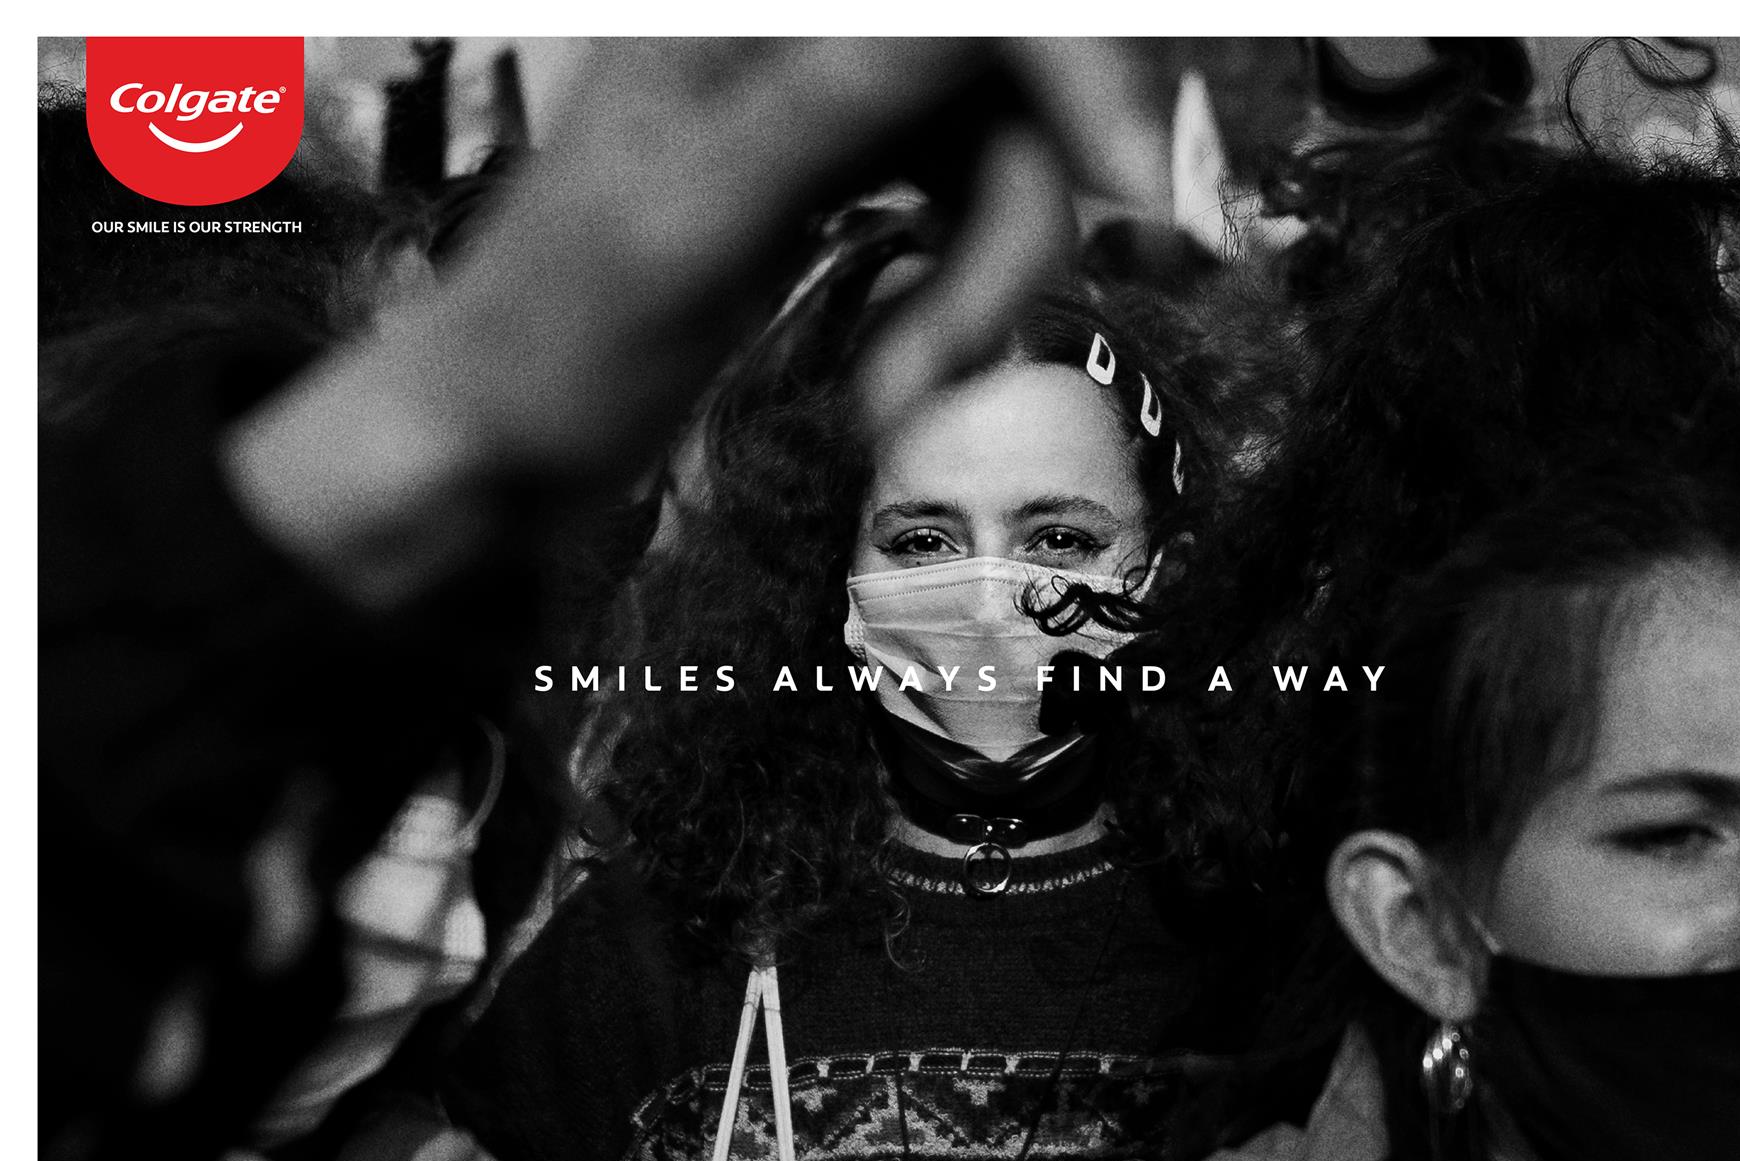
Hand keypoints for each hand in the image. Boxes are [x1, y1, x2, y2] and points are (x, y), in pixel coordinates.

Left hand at [225, 38, 1168, 610]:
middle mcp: (802, 26)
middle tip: (962, 355)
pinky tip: (904, 370)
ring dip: (979, 291)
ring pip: (1006, 155)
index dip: (1072, 67)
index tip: (1129, 186)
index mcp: (750, 11)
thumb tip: (973, 20)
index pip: (970, 6)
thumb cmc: (554, 338)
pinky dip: (959, 298)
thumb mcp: (694, 220)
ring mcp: (836, 90)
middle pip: (1012, 80)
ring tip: (901, 395)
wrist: (504, 434)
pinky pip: (969, 206)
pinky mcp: (853, 160)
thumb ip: (833, 100)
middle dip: (1014, 228)